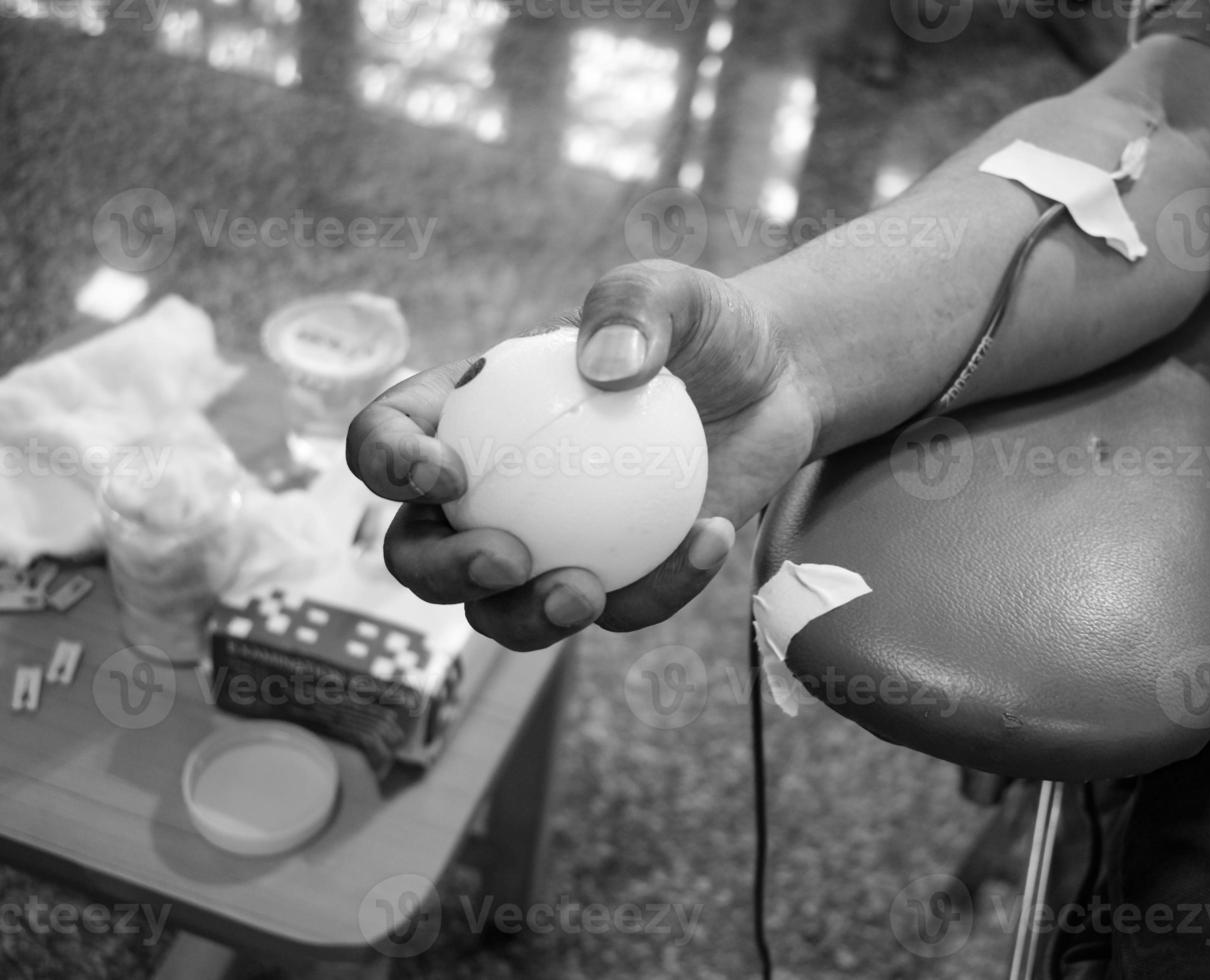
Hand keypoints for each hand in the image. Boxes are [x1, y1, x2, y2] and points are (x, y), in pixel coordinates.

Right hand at [346, 260, 820, 649]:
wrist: (774, 382)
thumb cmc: (701, 326)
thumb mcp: (672, 292)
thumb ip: (632, 308)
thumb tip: (603, 370)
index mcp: (465, 415)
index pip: (386, 441)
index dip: (388, 465)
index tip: (446, 472)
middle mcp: (489, 493)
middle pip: (420, 552)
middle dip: (442, 571)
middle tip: (508, 559)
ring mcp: (550, 548)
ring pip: (503, 611)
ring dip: (526, 618)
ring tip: (582, 595)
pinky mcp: (619, 583)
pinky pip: (622, 608)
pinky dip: (660, 586)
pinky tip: (708, 539)